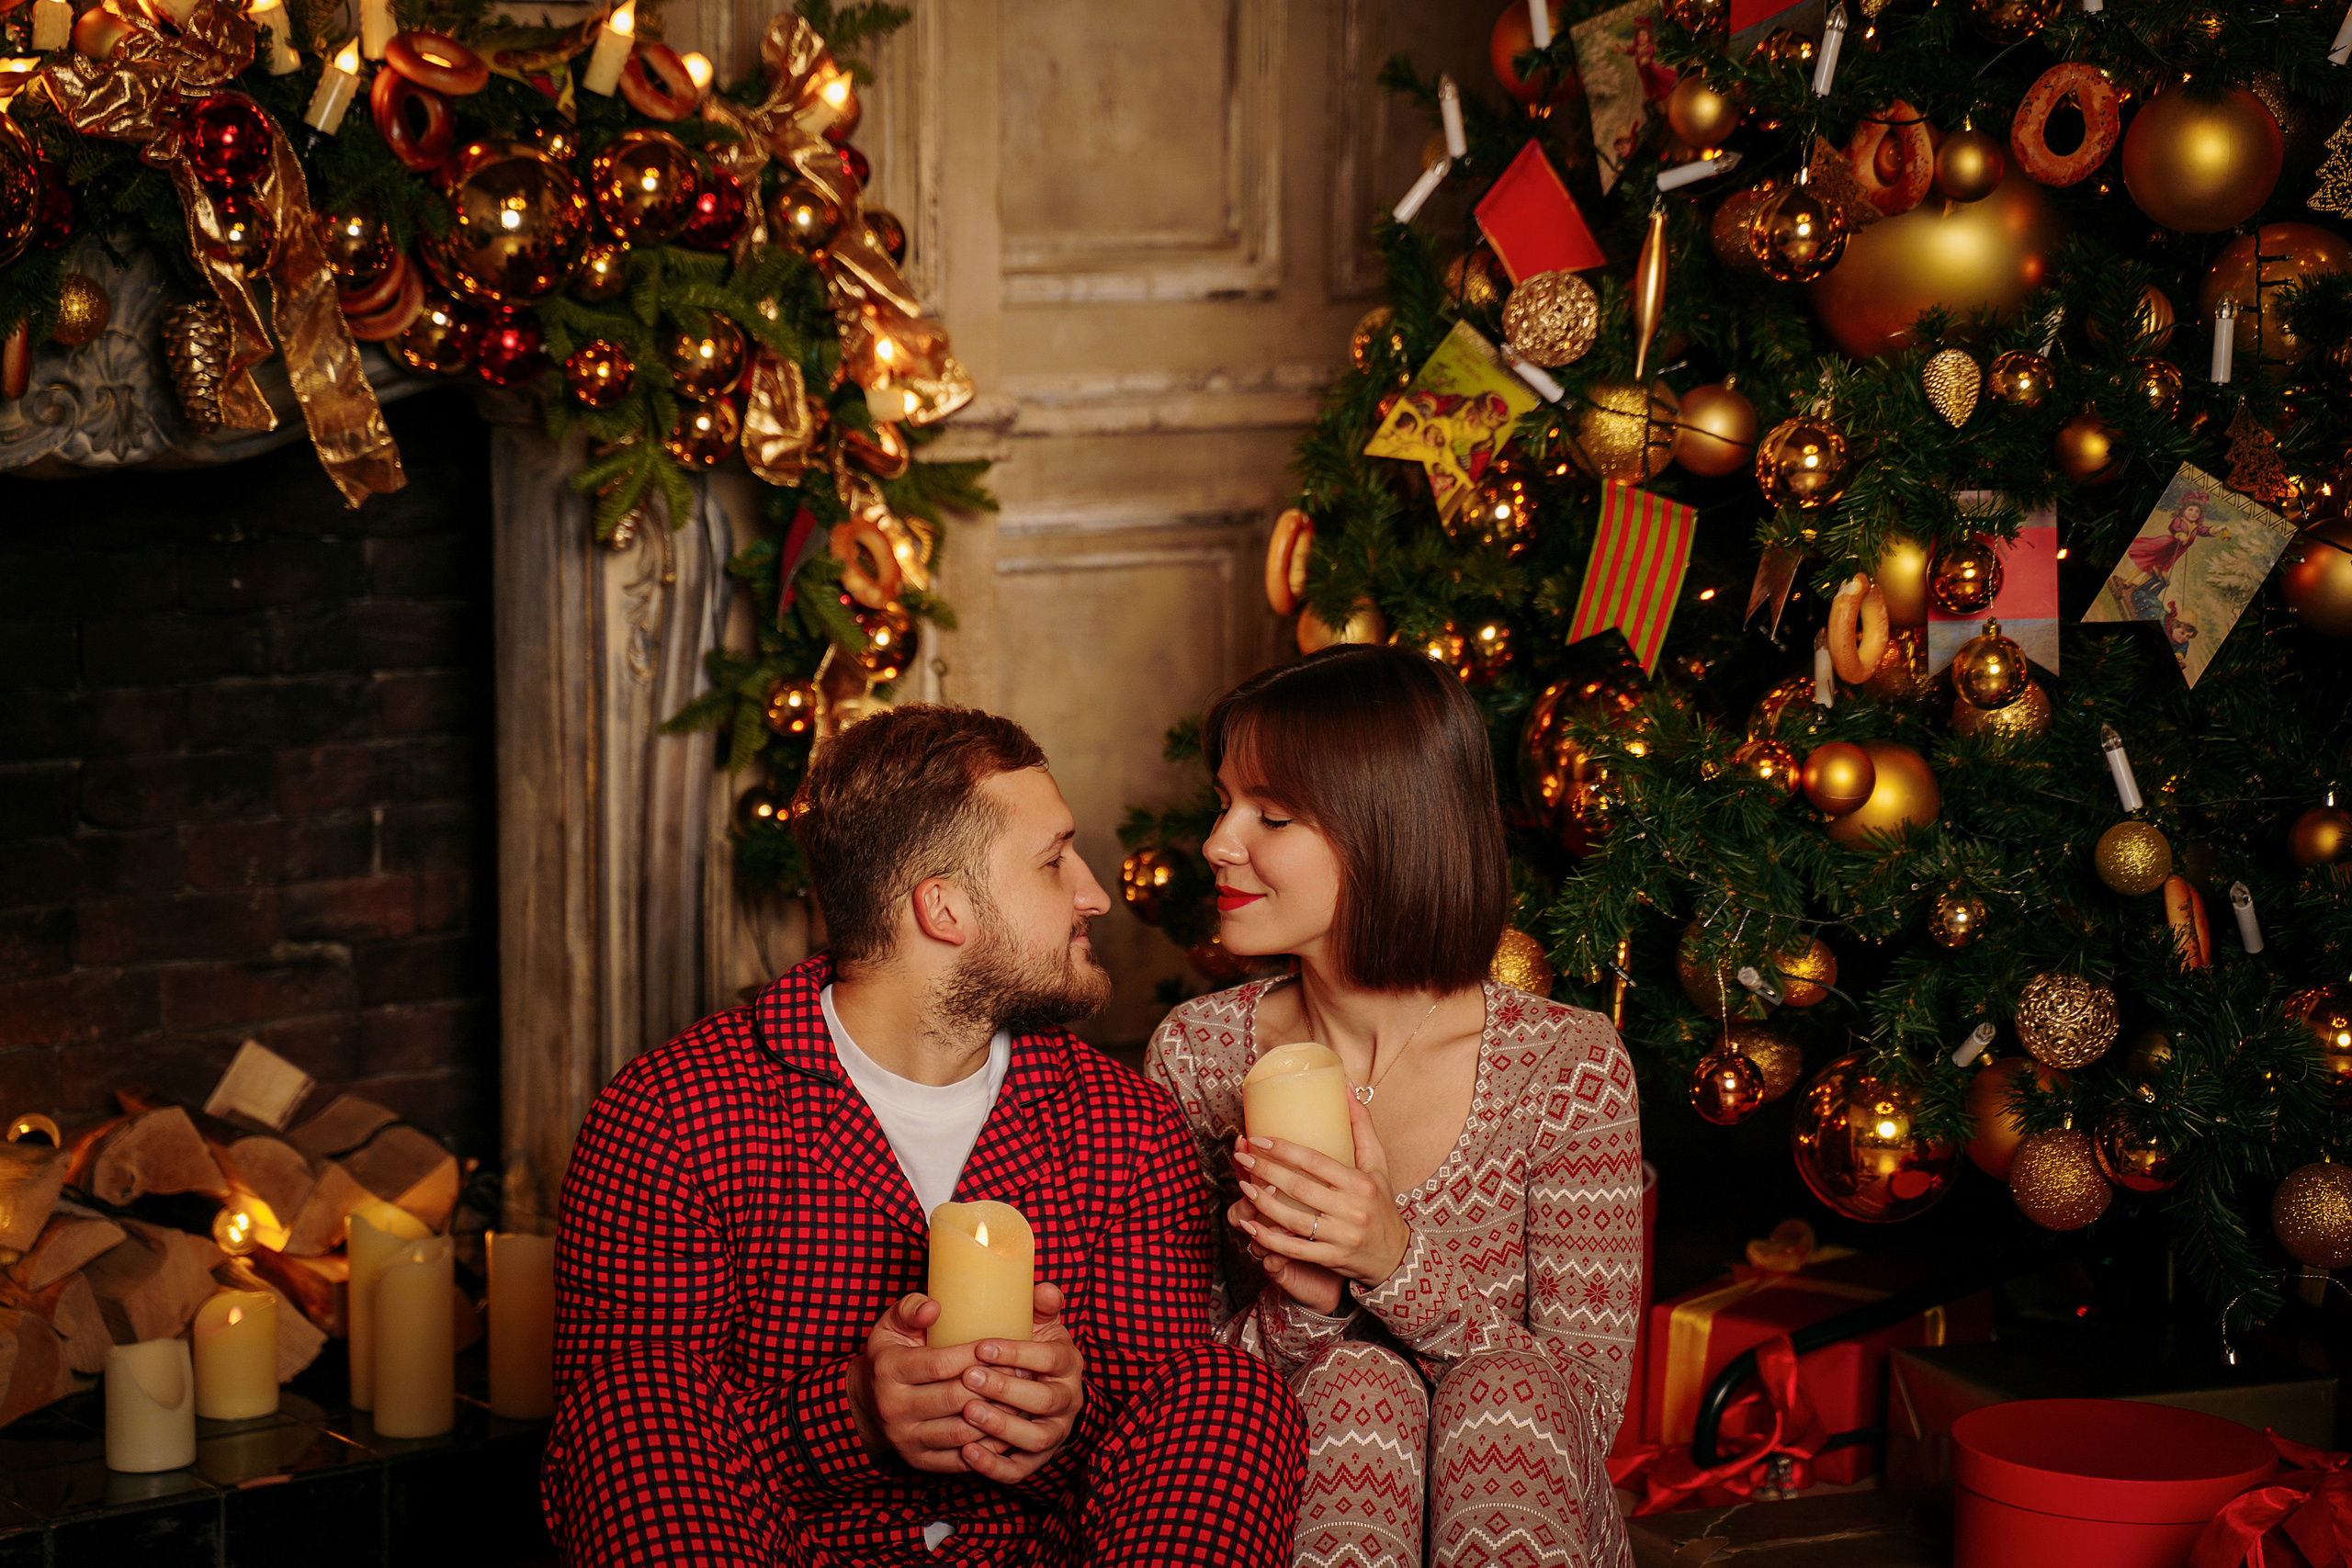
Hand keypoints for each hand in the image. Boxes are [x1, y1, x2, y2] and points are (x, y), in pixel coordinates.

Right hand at [848, 1293, 1009, 1473]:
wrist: (867, 1401)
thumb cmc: (890, 1354)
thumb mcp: (892, 1325)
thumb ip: (911, 1309)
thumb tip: (935, 1307)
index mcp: (888, 1370)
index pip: (939, 1364)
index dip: (974, 1356)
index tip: (1001, 1346)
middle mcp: (893, 1408)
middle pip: (954, 1399)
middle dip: (993, 1386)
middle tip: (1023, 1372)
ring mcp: (905, 1438)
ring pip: (961, 1432)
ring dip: (996, 1418)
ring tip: (1021, 1399)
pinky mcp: (918, 1460)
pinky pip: (960, 1460)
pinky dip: (988, 1447)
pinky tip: (1008, 1428)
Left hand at [952, 1281, 1085, 1483]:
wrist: (1030, 1386)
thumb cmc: (1025, 1347)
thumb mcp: (1036, 1321)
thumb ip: (1039, 1304)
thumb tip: (1043, 1291)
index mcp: (1069, 1362)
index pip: (1050, 1358)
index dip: (1017, 1353)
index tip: (981, 1348)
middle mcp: (1069, 1399)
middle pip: (1045, 1399)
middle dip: (1006, 1389)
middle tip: (969, 1378)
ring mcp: (1055, 1432)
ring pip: (1037, 1437)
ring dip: (1002, 1427)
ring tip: (969, 1412)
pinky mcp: (1037, 1459)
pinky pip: (1020, 1469)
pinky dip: (996, 1466)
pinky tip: (968, 1453)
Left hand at [1232, 1094, 1411, 1294]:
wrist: (1396, 1254)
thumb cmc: (1381, 1203)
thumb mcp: (1378, 1163)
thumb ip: (1361, 1126)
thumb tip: (1347, 1087)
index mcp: (1360, 1183)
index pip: (1315, 1162)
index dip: (1284, 1150)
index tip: (1259, 1139)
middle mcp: (1351, 1209)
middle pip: (1299, 1188)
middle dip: (1265, 1171)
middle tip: (1242, 1158)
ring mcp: (1341, 1236)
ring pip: (1292, 1220)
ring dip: (1263, 1203)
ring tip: (1243, 1186)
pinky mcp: (1332, 1258)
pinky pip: (1294, 1249)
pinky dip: (1269, 1239)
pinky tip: (1251, 1227)